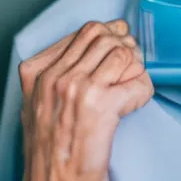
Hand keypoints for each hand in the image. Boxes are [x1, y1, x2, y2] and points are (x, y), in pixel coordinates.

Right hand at [18, 19, 153, 180]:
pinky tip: (137, 98)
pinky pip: (137, 80)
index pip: (85, 31)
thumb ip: (54, 71)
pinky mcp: (100, 106)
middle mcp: (56, 76)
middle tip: (132, 57)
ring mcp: (78, 89)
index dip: (111, 32)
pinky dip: (144, 88)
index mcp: (38, 72)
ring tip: (134, 79)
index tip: (120, 39)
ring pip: (121, 51)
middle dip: (125, 42)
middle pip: (104, 35)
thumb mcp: (37, 103)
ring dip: (135, 64)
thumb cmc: (49, 149)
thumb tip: (93, 44)